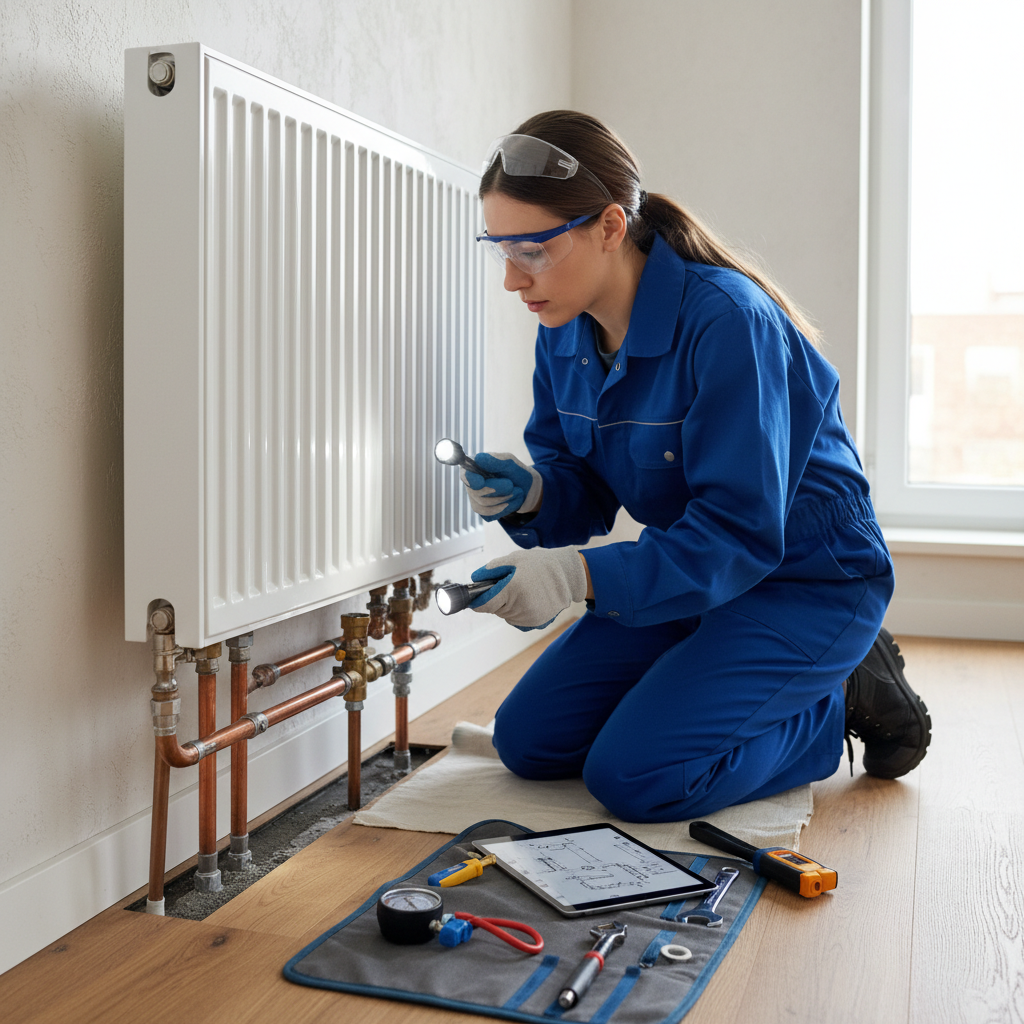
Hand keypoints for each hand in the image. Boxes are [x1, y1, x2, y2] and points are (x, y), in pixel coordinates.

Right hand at [460, 452, 541, 521]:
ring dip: (502, 499)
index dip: (471, 479)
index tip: (481, 482)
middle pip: (475, 492)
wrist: (527, 489)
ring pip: (482, 505)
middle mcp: (471, 483)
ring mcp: (474, 498)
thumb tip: (478, 458)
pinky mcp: (481, 509)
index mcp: (475, 467)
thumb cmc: (516, 472)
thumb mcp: (510, 463)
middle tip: (511, 485)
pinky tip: (509, 502)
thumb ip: (496, 460)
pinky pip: (487, 514)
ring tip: (514, 492)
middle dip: (496, 490)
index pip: (465, 474)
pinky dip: (502, 508)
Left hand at [470, 547, 586, 629]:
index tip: (475, 599)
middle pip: (495, 610)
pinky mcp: (536, 623)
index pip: (485, 604)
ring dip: (508, 606)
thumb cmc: (540, 564)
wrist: (567, 575)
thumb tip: (475, 578)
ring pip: (506, 616)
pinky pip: (518, 620)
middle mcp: (520, 607)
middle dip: (497, 599)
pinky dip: (518, 612)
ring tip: (521, 591)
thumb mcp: (514, 559)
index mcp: (513, 589)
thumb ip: (492, 569)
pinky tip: (528, 599)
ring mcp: (529, 617)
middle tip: (508, 586)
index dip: (478, 601)